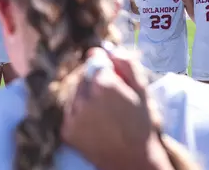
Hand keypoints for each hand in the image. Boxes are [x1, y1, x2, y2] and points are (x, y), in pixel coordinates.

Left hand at [61, 47, 171, 169]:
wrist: (132, 159)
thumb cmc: (141, 122)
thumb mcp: (142, 89)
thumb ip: (126, 64)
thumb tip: (107, 50)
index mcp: (103, 84)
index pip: (95, 61)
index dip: (106, 67)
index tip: (114, 76)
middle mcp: (83, 98)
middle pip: (83, 75)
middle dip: (94, 79)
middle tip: (111, 96)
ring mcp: (72, 115)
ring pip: (74, 92)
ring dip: (86, 94)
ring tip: (104, 110)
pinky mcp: (66, 130)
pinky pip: (70, 110)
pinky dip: (80, 112)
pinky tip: (96, 121)